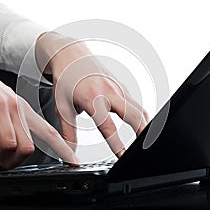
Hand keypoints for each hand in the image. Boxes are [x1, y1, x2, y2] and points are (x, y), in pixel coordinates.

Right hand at [0, 40, 77, 169]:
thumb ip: (5, 127)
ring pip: (10, 144)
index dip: (63, 148)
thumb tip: (5, 153)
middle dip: (13, 162)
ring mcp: (0, 105)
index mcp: (21, 108)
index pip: (48, 131)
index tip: (73, 161)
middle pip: (28, 147)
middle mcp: (15, 106)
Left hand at [35, 32, 148, 156]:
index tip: (123, 157)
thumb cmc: (65, 78)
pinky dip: (141, 116)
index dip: (117, 145)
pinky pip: (136, 103)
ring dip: (146, 125)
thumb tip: (68, 153)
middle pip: (134, 115)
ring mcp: (117, 87)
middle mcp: (108, 92)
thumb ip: (67, 132)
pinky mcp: (121, 86)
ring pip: (139, 108)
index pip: (108, 127)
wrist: (69, 52)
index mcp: (91, 98)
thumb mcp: (61, 107)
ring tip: (148, 140)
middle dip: (142, 133)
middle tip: (144, 148)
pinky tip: (142, 126)